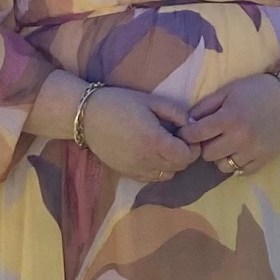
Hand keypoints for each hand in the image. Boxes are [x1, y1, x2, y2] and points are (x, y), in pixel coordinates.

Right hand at [80, 86, 197, 184]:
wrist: (86, 117)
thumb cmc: (119, 103)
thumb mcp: (151, 101)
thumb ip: (176, 112)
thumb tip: (193, 124)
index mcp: (154, 141)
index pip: (186, 156)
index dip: (193, 147)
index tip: (189, 135)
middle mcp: (147, 160)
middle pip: (179, 167)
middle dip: (185, 154)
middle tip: (179, 138)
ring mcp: (136, 169)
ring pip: (167, 175)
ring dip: (172, 163)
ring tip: (165, 146)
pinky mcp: (127, 173)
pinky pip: (152, 178)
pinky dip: (158, 169)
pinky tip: (151, 153)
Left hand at [179, 73, 279, 179]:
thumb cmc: (256, 90)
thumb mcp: (228, 90)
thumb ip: (206, 106)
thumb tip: (188, 121)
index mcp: (229, 118)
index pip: (196, 135)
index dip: (187, 134)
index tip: (187, 132)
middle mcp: (239, 139)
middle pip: (207, 154)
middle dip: (205, 145)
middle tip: (210, 136)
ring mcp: (252, 152)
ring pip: (223, 166)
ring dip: (220, 156)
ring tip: (226, 144)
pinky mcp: (263, 160)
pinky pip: (241, 171)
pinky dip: (236, 163)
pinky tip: (239, 151)